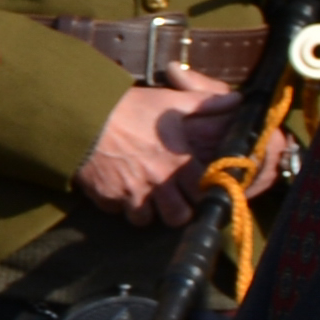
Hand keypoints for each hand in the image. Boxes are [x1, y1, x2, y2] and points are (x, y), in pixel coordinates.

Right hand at [68, 72, 250, 220]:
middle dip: (176, 211)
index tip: (197, 189)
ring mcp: (131, 193)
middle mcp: (158, 182)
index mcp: (178, 162)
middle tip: (171, 200)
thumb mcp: (170, 100)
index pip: (202, 194)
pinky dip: (118, 204)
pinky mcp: (107, 197)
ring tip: (143, 198)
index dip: (202, 194)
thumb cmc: (130, 108)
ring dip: (145, 212)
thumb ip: (205, 103)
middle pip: (178, 217)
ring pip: (146, 220)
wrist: (83, 116)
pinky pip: (117, 211)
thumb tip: (236, 99)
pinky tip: (116, 188)